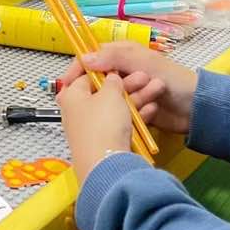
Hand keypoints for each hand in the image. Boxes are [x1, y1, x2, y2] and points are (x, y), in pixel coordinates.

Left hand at [58, 72, 175, 179]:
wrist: (108, 166)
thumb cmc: (103, 124)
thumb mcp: (109, 94)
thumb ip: (111, 81)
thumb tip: (111, 77)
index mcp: (72, 96)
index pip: (84, 74)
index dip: (103, 67)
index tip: (120, 63)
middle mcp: (80, 111)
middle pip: (104, 91)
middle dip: (127, 82)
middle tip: (145, 75)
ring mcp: (95, 128)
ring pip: (117, 107)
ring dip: (137, 96)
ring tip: (157, 87)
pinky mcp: (109, 141)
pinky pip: (123, 123)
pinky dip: (137, 114)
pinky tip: (152, 108)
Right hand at [61, 42, 197, 135]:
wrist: (197, 107)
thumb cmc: (172, 78)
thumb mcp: (141, 61)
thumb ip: (112, 57)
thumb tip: (83, 59)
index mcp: (121, 55)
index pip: (90, 59)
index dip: (76, 71)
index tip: (66, 86)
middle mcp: (121, 73)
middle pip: (97, 82)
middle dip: (101, 92)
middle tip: (104, 101)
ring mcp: (128, 93)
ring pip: (110, 101)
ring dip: (123, 104)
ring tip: (140, 104)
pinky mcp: (134, 111)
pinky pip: (123, 114)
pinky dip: (131, 115)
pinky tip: (146, 114)